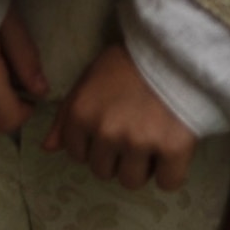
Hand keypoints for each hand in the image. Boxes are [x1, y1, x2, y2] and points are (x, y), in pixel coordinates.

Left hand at [44, 44, 198, 190]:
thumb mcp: (91, 78)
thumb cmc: (132, 60)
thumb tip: (48, 148)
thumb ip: (67, 115)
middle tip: (135, 133)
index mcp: (81, 114)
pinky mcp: (173, 148)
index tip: (112, 130)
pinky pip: (168, 182)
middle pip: (103, 171)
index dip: (94, 145)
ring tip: (153, 142)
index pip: (77, 155)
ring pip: (131, 181)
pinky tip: (172, 153)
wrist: (180, 47)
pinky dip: (171, 172)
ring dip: (141, 168)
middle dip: (117, 158)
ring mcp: (139, 142)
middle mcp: (105, 132)